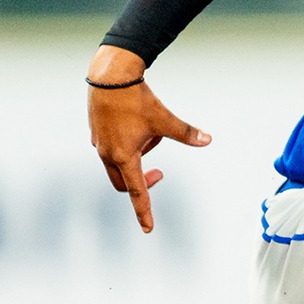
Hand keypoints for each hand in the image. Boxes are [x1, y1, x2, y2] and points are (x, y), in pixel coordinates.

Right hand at [87, 45, 210, 232]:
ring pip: (120, 162)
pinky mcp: (96, 133)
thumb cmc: (136, 99)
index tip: (147, 227)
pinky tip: (137, 125)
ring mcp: (98, 144)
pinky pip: (113, 148)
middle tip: (160, 173)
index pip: (136, 191)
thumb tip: (207, 140)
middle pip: (124, 182)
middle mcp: (107, 154)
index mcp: (124, 156)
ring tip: (150, 135)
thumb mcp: (165, 119)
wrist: (110, 76)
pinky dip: (129, 144)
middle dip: (143, 181)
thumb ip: (186, 133)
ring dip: (139, 155)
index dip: (143, 211)